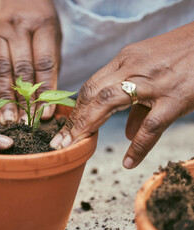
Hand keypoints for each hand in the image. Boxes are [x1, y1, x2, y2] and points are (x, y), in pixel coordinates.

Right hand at [0, 0, 60, 123]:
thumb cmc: (36, 14)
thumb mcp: (51, 30)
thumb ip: (49, 60)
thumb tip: (44, 97)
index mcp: (41, 24)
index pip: (45, 63)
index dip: (45, 91)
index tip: (45, 114)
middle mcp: (17, 28)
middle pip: (20, 69)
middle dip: (22, 100)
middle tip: (23, 123)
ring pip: (1, 70)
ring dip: (4, 98)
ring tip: (7, 119)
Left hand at [50, 22, 193, 168]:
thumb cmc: (180, 55)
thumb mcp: (149, 69)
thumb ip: (135, 101)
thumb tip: (125, 134)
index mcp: (125, 60)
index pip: (90, 86)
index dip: (75, 109)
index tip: (65, 128)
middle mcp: (132, 69)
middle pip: (91, 94)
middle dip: (73, 120)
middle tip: (60, 142)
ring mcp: (152, 83)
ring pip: (109, 103)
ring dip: (88, 126)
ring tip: (75, 146)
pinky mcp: (175, 98)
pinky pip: (151, 125)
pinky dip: (138, 146)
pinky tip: (128, 161)